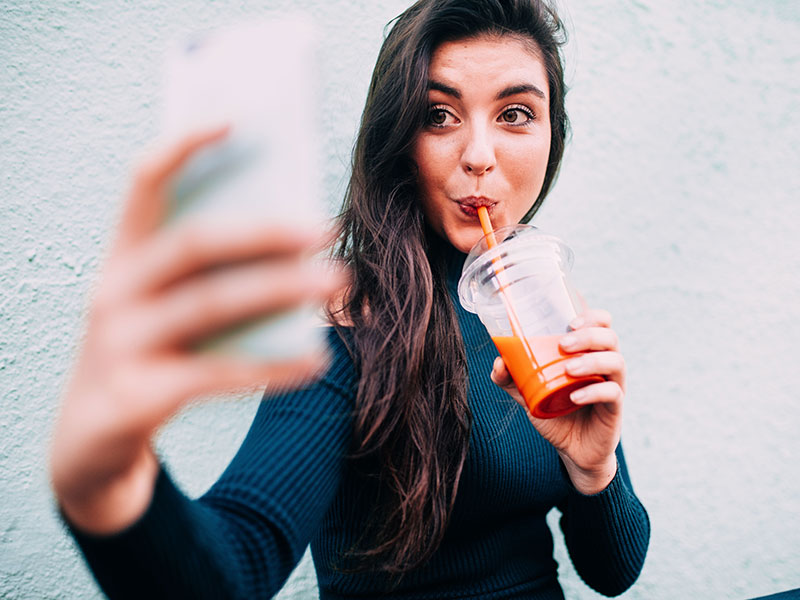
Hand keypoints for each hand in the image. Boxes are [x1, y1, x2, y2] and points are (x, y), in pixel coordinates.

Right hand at [50, 127, 345, 533]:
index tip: (235, 121)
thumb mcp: (163, 306)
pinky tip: (317, 361)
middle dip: (264, 232)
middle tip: (326, 228)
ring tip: (337, 281)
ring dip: (280, 290)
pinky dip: (273, 366)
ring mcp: (120, 345)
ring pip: (210, 304)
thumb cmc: (147, 354)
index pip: (143, 183)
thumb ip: (209, 273)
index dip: (183, 147)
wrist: (91, 443)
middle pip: (194, 244)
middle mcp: (112, 292)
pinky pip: (219, 375)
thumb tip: (293, 240)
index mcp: (122, 257)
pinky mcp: (138, 396)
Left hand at [491, 309, 624, 493]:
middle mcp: (604, 365)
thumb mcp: (528, 393)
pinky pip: (613, 393)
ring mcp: (613, 385)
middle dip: (588, 335)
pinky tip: (575, 397)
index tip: (570, 320)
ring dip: (592, 360)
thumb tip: (499, 361)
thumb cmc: (555, 412)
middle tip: (563, 344)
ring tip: (568, 369)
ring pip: (616, 361)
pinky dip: (594, 391)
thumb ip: (511, 377)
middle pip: (609, 337)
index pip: (601, 323)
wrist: (572, 450)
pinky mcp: (615, 408)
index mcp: (588, 353)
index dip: (591, 316)